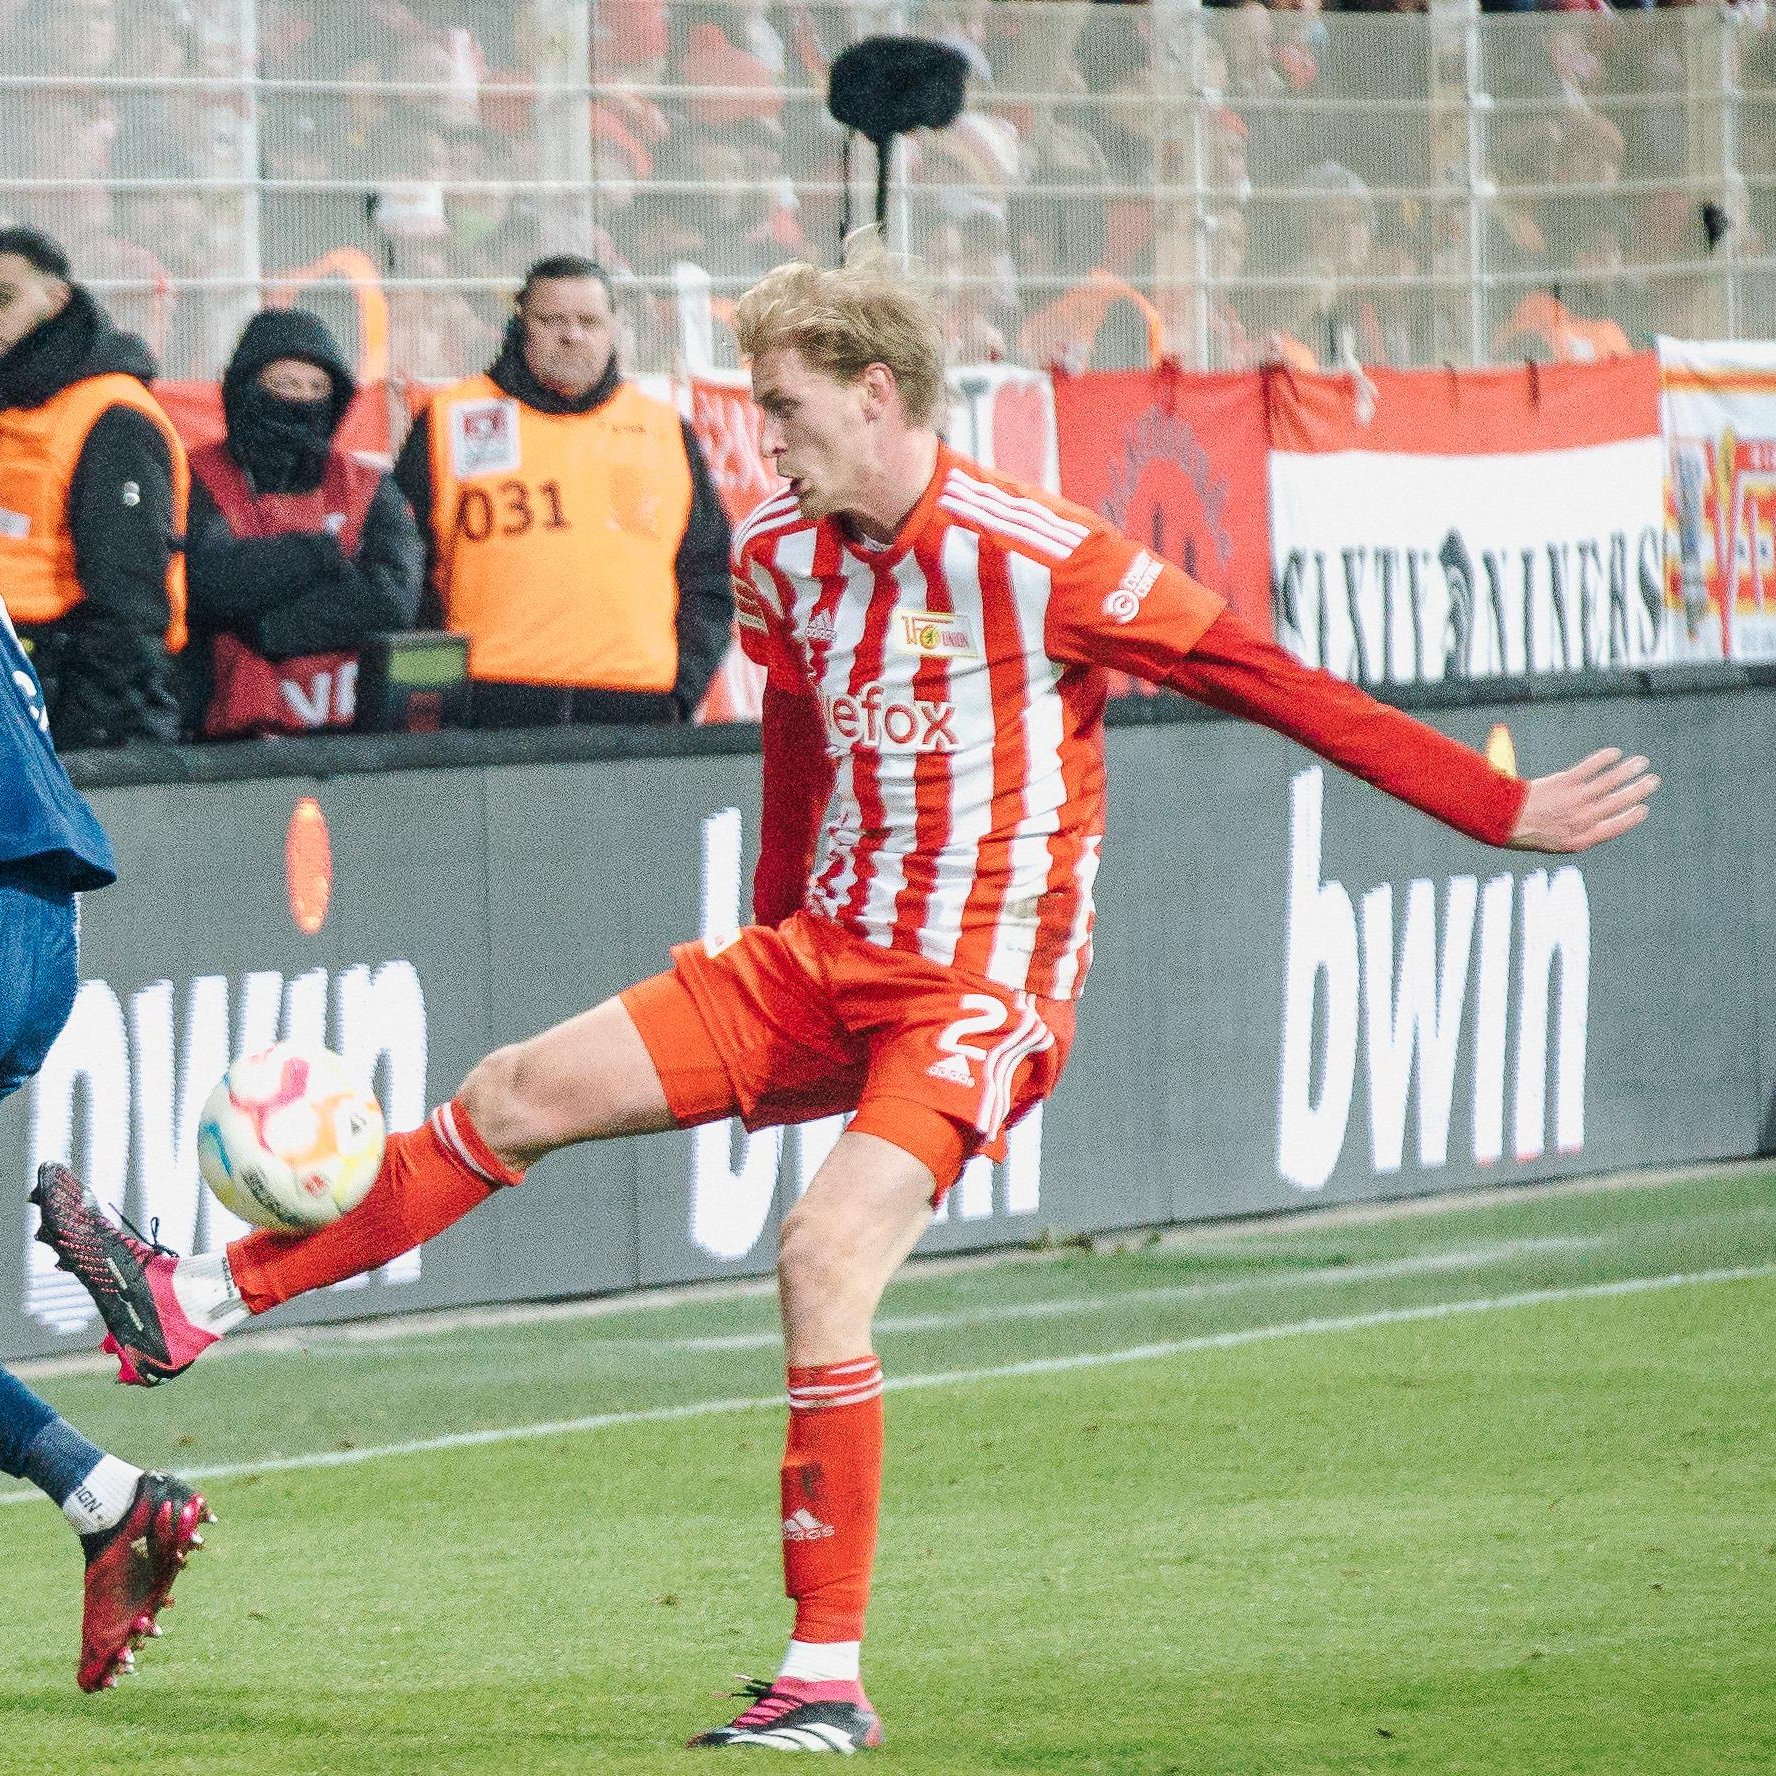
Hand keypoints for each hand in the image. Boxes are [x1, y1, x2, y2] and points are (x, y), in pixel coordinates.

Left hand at [1507, 748, 1658, 852]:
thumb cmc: (1527, 831)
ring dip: (1628, 771)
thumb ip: (1578, 833)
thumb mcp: (1556, 843)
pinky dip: (1605, 759)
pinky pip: (1590, 768)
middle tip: (1653, 781)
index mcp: (1581, 840)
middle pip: (1618, 802)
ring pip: (1609, 783)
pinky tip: (1616, 753)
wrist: (1504, 820)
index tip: (1644, 809)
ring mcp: (1575, 800)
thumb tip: (1597, 822)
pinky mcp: (1565, 783)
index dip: (1632, 818)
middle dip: (1638, 790)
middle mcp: (1582, 820)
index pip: (1616, 827)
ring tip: (1642, 763)